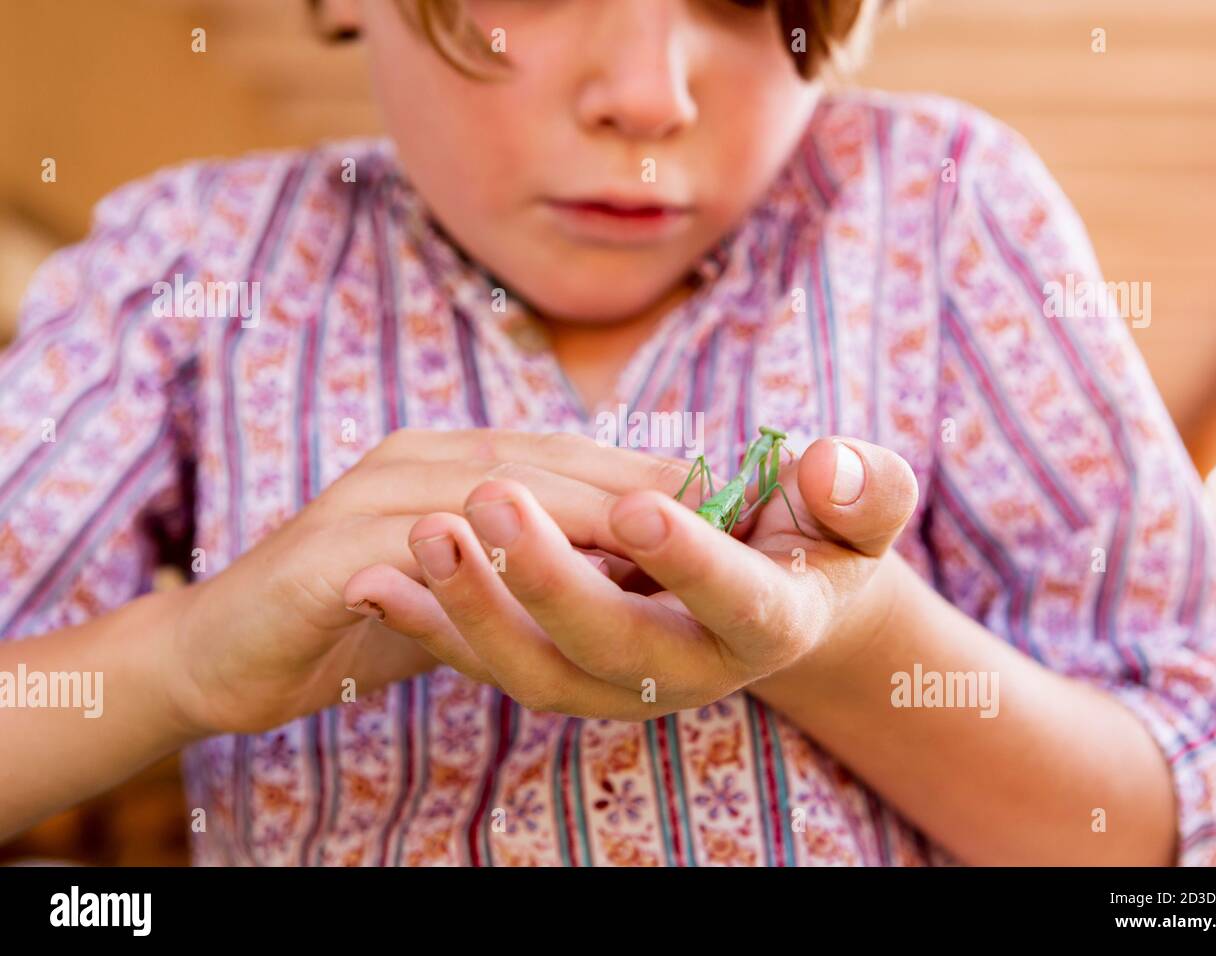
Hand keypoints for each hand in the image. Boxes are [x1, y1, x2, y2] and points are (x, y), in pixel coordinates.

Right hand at [166, 429, 694, 735]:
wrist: (221, 651)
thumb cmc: (354, 614)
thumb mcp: (455, 583)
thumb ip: (521, 563)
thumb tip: (623, 566)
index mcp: (449, 464)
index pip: (559, 457)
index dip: (639, 470)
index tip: (722, 491)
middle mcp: (413, 465)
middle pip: (535, 462)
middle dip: (626, 477)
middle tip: (712, 498)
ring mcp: (367, 503)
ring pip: (481, 492)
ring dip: (569, 505)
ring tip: (650, 522)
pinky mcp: (326, 557)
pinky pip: (409, 552)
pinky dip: (474, 559)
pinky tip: (529, 574)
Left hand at [370, 436, 917, 719]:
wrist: (778, 591)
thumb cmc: (821, 534)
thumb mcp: (863, 506)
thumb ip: (865, 488)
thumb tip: (828, 467)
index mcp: (771, 622)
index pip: (736, 602)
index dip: (691, 561)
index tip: (640, 506)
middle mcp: (691, 671)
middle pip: (614, 647)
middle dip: (550, 578)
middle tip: (492, 497)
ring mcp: (620, 683)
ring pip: (539, 673)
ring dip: (475, 608)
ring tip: (424, 530)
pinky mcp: (564, 672)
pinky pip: (491, 664)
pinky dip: (436, 627)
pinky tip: (380, 582)